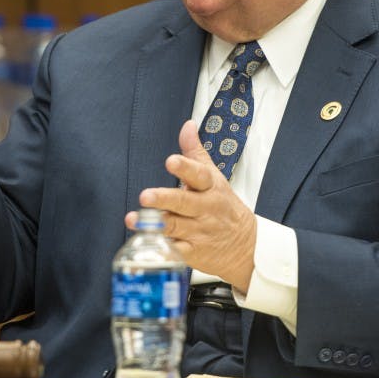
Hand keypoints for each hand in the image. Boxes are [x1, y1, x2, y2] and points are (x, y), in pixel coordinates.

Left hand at [126, 120, 256, 291]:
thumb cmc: (223, 206)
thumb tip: (187, 125)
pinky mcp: (193, 252)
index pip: (199, 175)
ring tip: (133, 219)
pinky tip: (146, 241)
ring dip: (153, 223)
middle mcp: (205, 209)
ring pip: (175, 226)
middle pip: (183, 202)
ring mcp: (199, 232)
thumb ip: (196, 152)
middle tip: (145, 195)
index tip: (171, 161)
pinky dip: (161, 247)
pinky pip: (174, 249)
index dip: (185, 168)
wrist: (245, 245)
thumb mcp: (213, 177)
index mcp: (210, 188)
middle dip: (164, 199)